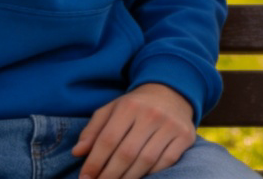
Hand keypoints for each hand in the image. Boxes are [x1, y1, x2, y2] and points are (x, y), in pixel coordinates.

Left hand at [73, 83, 195, 178]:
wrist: (172, 92)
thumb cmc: (136, 106)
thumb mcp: (112, 109)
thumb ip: (93, 129)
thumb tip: (77, 152)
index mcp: (130, 105)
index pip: (108, 139)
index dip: (94, 162)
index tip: (85, 178)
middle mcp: (152, 113)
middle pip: (126, 153)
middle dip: (109, 175)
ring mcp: (171, 125)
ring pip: (146, 160)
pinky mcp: (185, 135)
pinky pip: (166, 162)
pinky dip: (152, 174)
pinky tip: (140, 178)